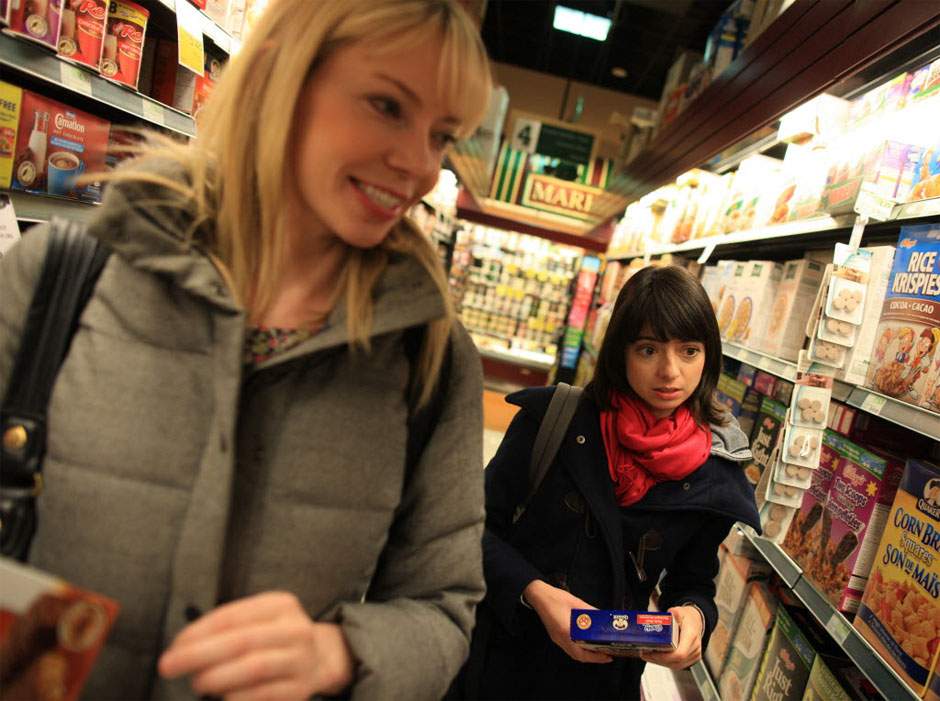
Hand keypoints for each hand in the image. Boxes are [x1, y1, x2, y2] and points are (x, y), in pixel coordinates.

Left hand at [158, 592, 353, 700]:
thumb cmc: (271, 639)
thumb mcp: (257, 620)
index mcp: (281, 605)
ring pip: (254, 668)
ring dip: (217, 678)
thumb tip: (181, 648)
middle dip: (199, 655)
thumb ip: (225, 628)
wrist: (317, 660)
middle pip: (241, 641)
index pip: (232, 616)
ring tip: (196, 683)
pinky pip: (264, 695)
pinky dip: (237, 697)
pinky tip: (221, 697)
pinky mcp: (301, 690)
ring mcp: (302, 661)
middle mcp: (296, 629)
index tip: (174, 647)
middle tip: (168, 666)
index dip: (198, 632)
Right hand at [523, 580, 612, 663]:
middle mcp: (560, 638)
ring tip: (599, 651)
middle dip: (593, 658)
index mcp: (565, 631)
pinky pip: (569, 648)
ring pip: (573, 653)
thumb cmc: (555, 598)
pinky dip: (580, 650)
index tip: (607, 656)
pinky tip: (586, 644)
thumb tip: (602, 616)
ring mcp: (556, 638)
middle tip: (606, 655)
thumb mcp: (576, 603)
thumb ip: (590, 611)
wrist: (538, 595)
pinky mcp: (555, 636)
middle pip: (578, 656)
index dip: (595, 657)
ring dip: (586, 655)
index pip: (581, 652)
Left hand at [641, 605, 703, 669]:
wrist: (696, 621)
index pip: (679, 653)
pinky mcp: (691, 659)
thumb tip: (668, 615)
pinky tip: (655, 657)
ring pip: (676, 665)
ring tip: (647, 655)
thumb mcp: (680, 611)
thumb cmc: (687, 618)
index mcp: (691, 636)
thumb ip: (674, 613)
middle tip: (644, 653)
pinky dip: (665, 663)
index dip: (665, 657)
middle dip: (658, 659)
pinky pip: (678, 665)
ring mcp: (694, 655)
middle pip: (676, 661)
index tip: (653, 652)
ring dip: (660, 662)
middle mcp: (694, 647)